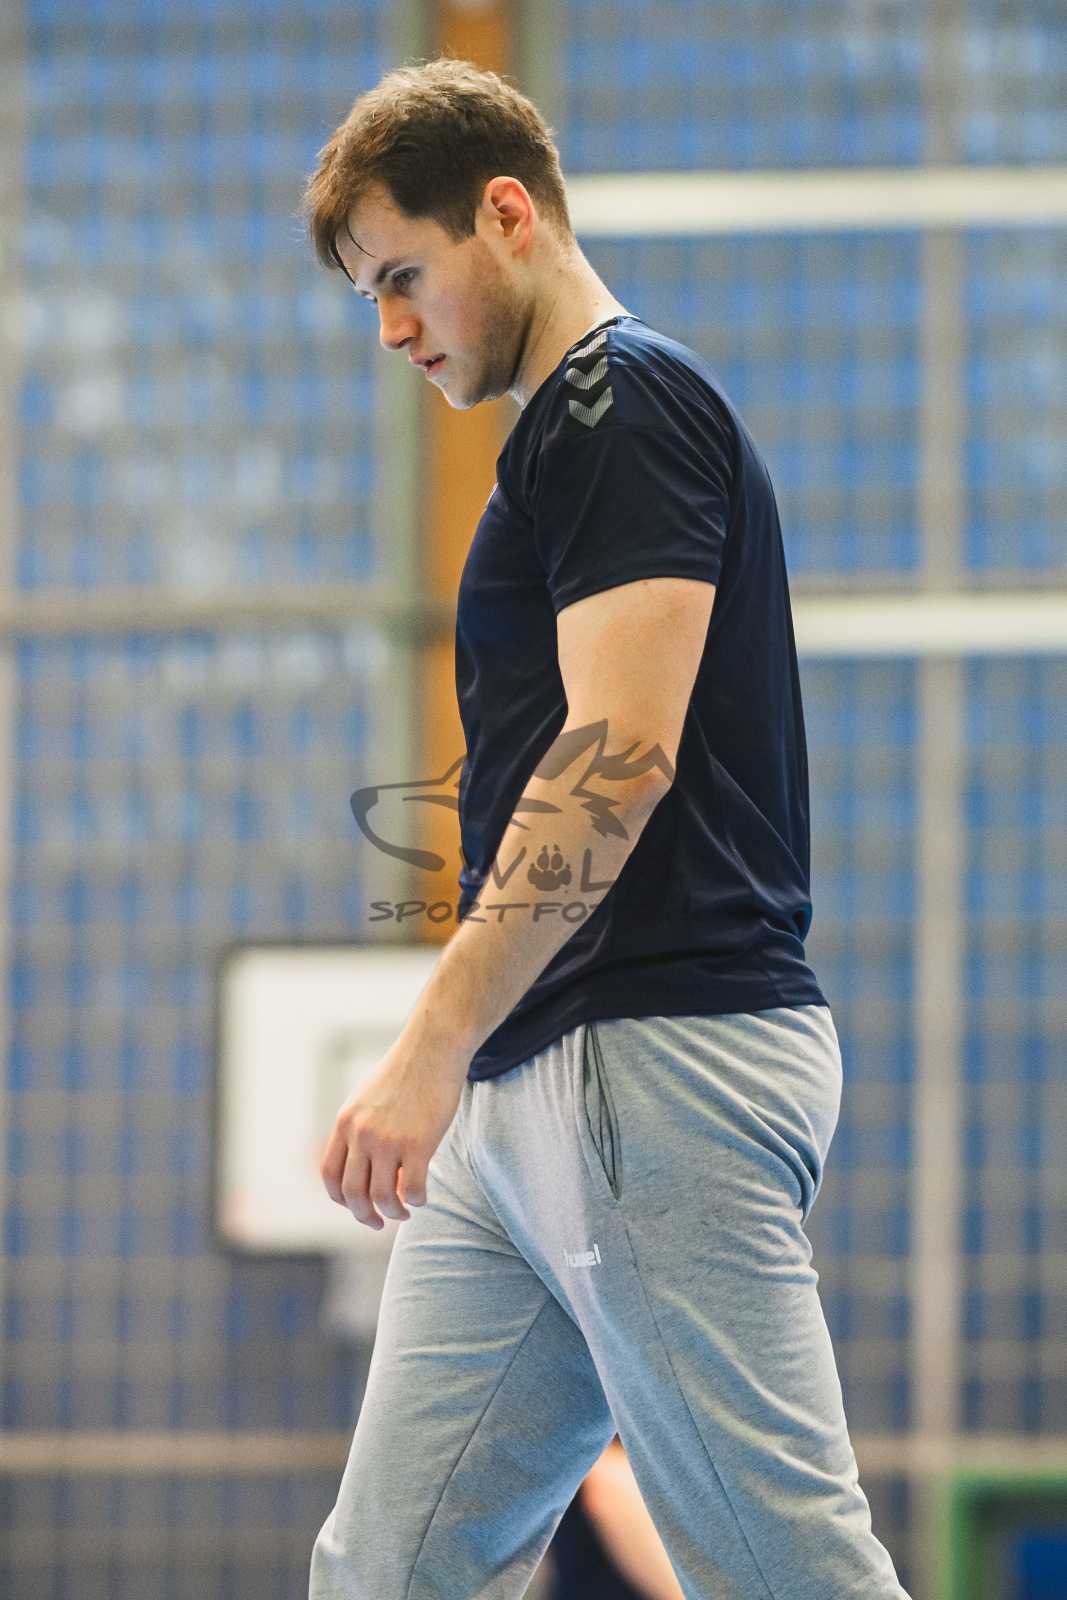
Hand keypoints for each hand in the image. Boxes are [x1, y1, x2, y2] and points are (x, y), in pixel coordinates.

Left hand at [319, 1034, 466, 1229]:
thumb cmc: (405, 1072)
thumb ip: (359, 1127)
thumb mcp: (367, 1097)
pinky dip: (415, 1201)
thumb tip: (362, 1160)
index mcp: (345, 1123)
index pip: (330, 1175)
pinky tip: (422, 1197)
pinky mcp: (418, 1144)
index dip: (341, 1199)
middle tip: (378, 1222)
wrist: (433, 1048)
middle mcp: (361, 1134)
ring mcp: (389, 1140)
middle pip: (352, 1193)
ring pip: (381, 1198)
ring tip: (403, 1212)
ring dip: (392, 1213)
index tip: (357, 1206)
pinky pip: (411, 1190)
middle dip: (364, 1216)